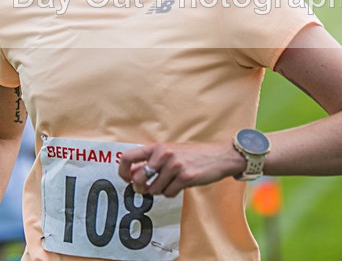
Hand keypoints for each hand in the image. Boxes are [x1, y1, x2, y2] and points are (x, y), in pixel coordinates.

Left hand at [118, 141, 245, 197]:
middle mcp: (163, 154)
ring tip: (171, 182)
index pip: (128, 157)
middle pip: (138, 178)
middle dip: (141, 188)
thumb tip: (131, 175)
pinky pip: (168, 193)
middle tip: (147, 188)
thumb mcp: (170, 152)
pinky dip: (171, 193)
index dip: (123, 171)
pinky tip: (180, 185)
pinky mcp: (185, 177)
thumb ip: (151, 161)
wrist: (218, 156)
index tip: (127, 179)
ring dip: (160, 190)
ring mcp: (174, 165)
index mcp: (157, 147)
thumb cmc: (192, 155)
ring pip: (154, 189)